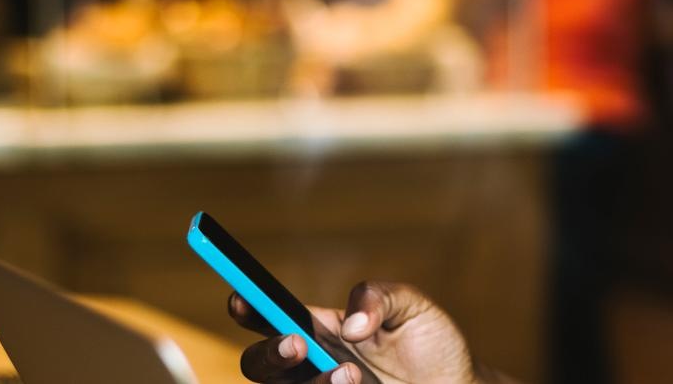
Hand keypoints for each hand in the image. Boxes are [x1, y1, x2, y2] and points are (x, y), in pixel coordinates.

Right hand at [229, 281, 498, 383]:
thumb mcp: (413, 307)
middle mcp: (312, 365)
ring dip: (312, 382)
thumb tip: (351, 324)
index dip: (248, 306)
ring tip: (351, 374)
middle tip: (299, 344)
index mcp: (320, 329)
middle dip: (269, 353)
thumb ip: (379, 297)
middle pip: (258, 365)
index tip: (241, 298)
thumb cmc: (431, 345)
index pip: (270, 317)